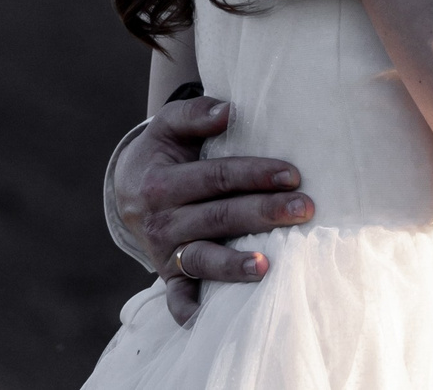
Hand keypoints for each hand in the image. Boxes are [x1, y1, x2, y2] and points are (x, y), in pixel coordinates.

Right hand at [111, 94, 310, 323]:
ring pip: (203, 259)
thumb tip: (228, 111)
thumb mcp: (168, 127)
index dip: (254, 174)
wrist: (127, 192)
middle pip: (218, 217)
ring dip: (234, 265)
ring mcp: (165, 252)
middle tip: (304, 210)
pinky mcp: (169, 277)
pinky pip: (178, 299)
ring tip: (268, 265)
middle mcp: (163, 220)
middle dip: (263, 213)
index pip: (215, 177)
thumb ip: (194, 114)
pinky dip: (191, 312)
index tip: (293, 175)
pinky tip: (212, 320)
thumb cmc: (163, 154)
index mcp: (163, 182)